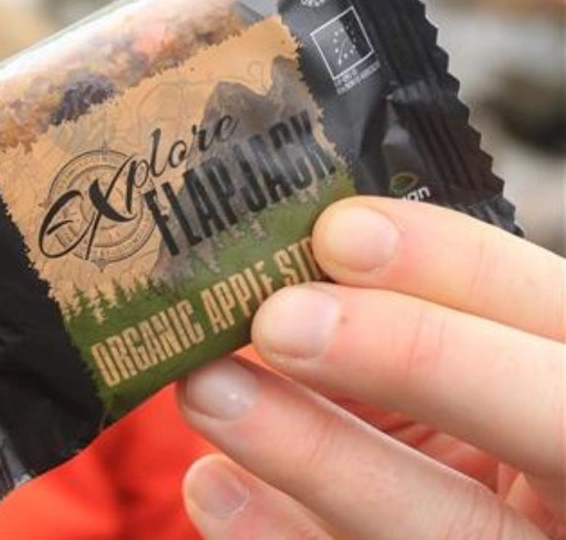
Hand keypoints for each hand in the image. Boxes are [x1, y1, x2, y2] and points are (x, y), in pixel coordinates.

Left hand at [177, 197, 565, 538]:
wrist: (452, 515)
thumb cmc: (443, 410)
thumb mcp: (447, 351)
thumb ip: (394, 309)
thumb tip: (286, 254)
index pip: (551, 315)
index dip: (455, 268)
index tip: (338, 232)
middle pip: (542, 425)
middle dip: (412, 359)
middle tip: (279, 319)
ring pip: (442, 527)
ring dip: (312, 454)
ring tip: (208, 390)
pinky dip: (277, 535)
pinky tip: (213, 482)